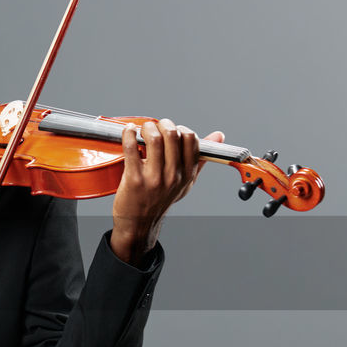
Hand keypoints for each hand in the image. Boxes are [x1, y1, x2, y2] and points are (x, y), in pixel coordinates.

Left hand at [110, 118, 225, 263]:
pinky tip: (128, 130)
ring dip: (148, 127)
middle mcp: (173, 176)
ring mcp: (154, 178)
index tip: (172, 130)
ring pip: (155, 139)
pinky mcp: (134, 178)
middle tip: (156, 126)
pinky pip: (131, 148)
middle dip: (164, 124)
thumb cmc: (161, 199)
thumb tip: (219, 135)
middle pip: (173, 135)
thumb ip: (200, 158)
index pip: (191, 140)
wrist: (139, 222)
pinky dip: (128, 134)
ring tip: (144, 128)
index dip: (181, 129)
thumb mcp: (186, 182)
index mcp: (187, 174)